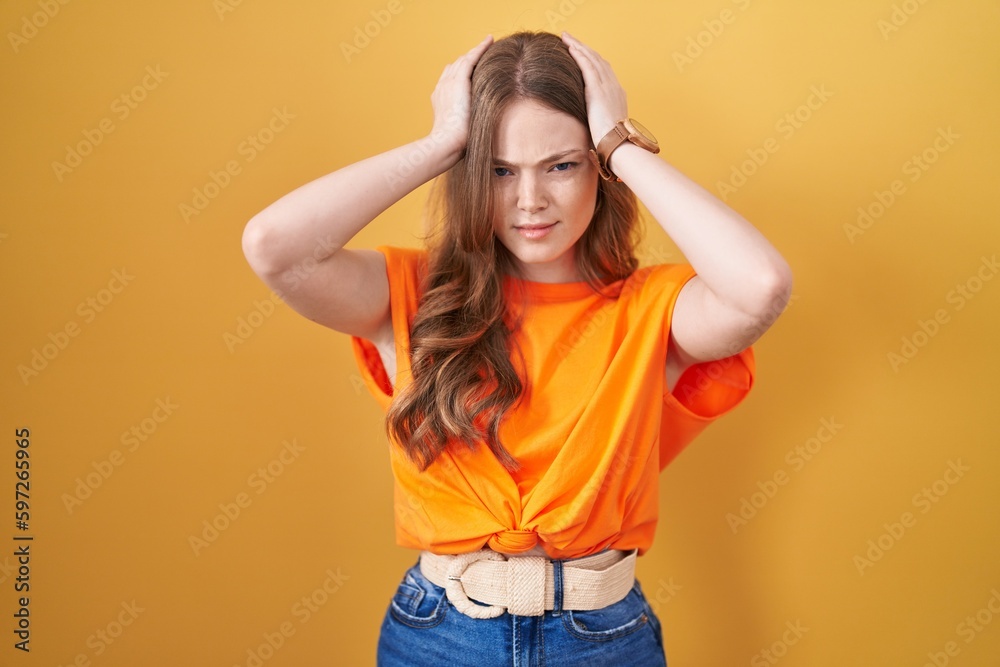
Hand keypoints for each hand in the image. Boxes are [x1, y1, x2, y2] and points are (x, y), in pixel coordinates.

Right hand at [427, 35, 493, 161]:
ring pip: (464, 61)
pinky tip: (490, 41)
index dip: (462, 74)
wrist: (446, 144)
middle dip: (469, 60)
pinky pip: (471, 58)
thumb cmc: (454, 147)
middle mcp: (442, 88)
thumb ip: (467, 128)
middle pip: (456, 67)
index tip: (473, 71)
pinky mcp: (458, 81)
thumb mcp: (460, 135)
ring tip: (489, 44)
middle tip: (484, 53)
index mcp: (440, 100)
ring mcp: (448, 83)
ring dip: (476, 52)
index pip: (451, 80)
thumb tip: (481, 135)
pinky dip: (480, 48)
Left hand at [560, 32, 628, 147]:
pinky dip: (579, 55)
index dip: (592, 59)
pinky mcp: (598, 89)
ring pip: (592, 59)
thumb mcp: (604, 126)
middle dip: (584, 48)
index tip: (581, 52)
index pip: (603, 70)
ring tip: (566, 38)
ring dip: (578, 46)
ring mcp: (607, 86)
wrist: (617, 143)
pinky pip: (588, 66)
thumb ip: (597, 119)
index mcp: (616, 94)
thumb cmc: (610, 142)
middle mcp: (614, 86)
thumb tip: (590, 126)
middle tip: (570, 39)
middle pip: (598, 60)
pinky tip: (570, 48)